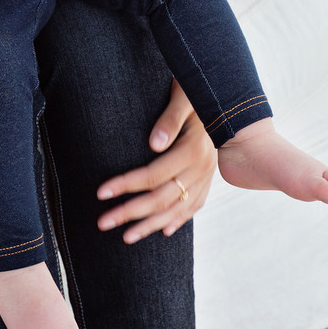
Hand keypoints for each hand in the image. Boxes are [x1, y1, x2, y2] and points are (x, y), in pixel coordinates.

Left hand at [95, 81, 216, 241]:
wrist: (227, 96)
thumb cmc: (195, 91)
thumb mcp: (183, 98)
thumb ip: (169, 120)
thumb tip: (152, 144)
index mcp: (192, 151)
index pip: (152, 176)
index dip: (125, 186)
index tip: (101, 193)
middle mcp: (201, 169)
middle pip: (161, 199)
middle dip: (130, 213)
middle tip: (102, 223)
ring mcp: (207, 177)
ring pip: (176, 210)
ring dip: (150, 225)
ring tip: (126, 237)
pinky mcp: (209, 179)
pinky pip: (194, 206)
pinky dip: (179, 220)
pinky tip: (165, 230)